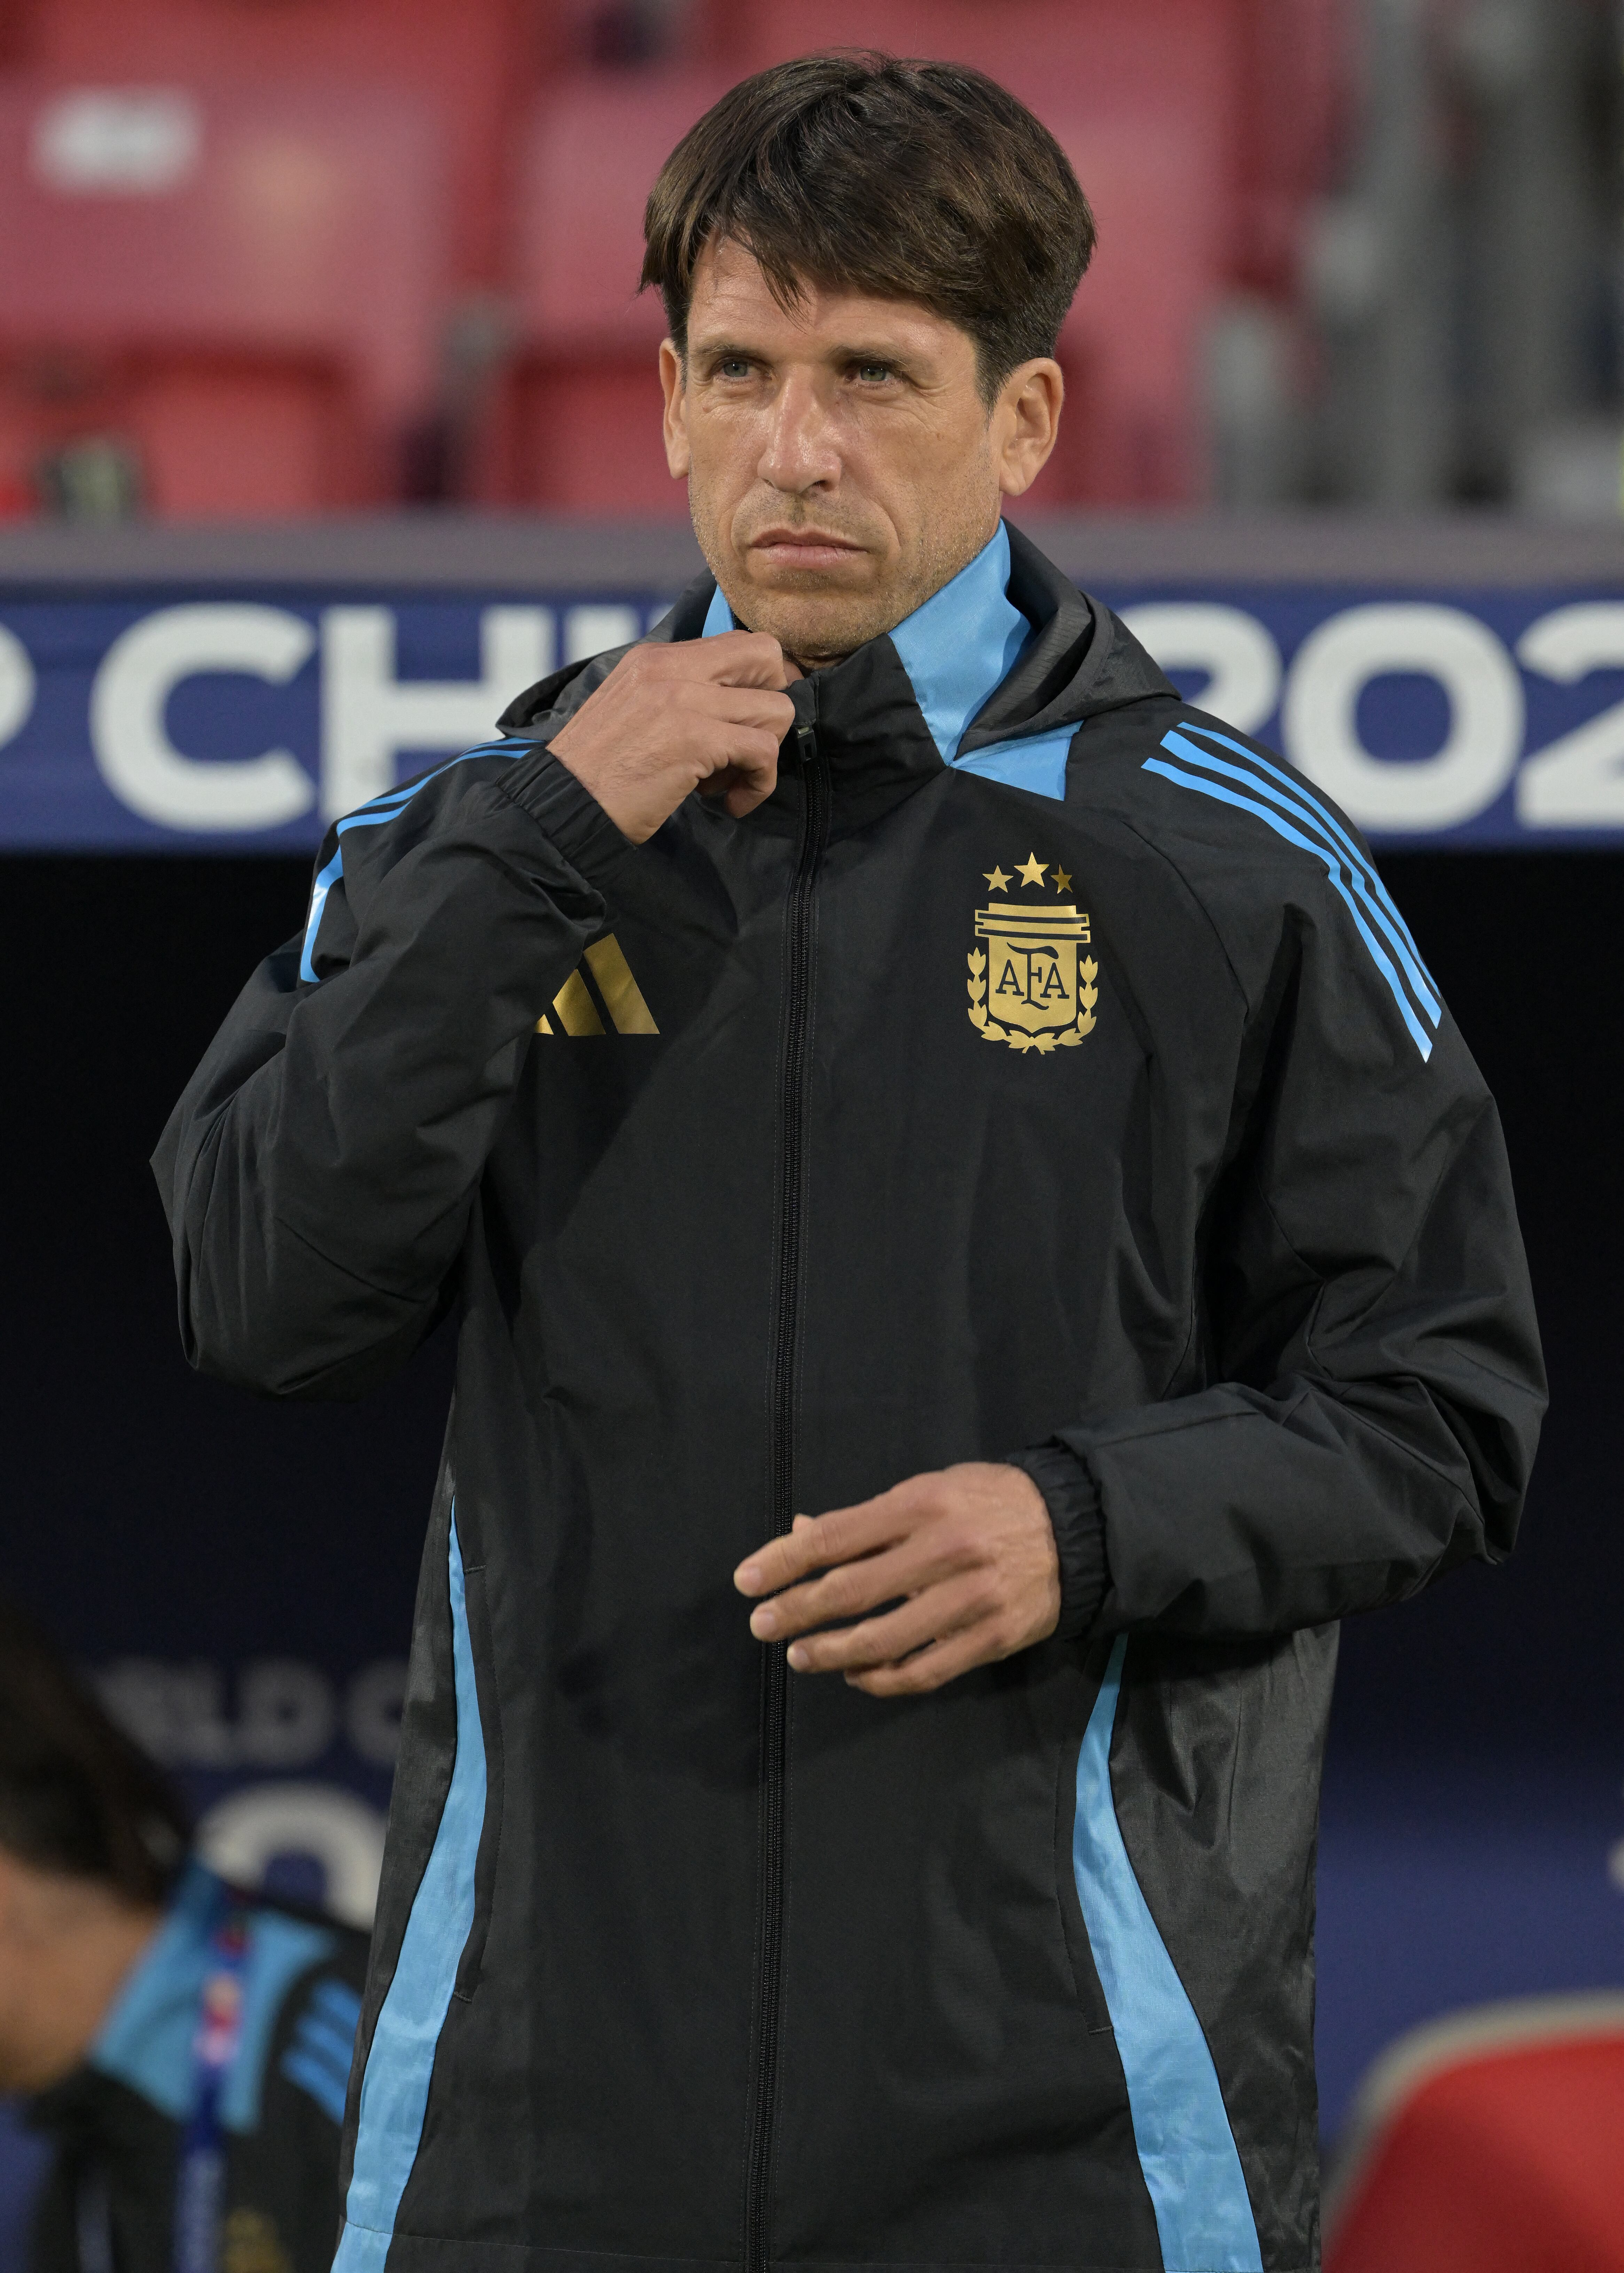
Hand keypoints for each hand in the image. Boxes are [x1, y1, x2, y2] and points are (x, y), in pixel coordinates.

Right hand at [548, 630, 797, 842]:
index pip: (738, 644)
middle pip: (767, 656)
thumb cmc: (596, 773)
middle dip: (773, 705)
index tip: (748, 722)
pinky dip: (759, 784)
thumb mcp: (632, 711)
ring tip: (726, 781)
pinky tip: (729, 802)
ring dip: (764, 754)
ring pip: (776, 709)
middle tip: (749, 745)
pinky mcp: (695, 739)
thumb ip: (675, 696)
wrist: (561, 805)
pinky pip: (763, 752)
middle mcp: (671, 668)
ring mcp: (684, 699)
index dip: (759, 683)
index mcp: (655, 659)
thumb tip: (728, 706)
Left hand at [733, 1463, 1060, 1695]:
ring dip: (830, 1652)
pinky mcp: (990, 1638)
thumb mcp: (928, 1490)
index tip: (746, 1580)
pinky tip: (855, 1675)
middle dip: (796, 1610)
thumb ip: (866, 1519)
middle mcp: (944, 1550)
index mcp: (922, 1504)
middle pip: (851, 1590)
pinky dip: (881, 1678)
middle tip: (761, 1625)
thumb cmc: (988, 1502)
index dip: (784, 1561)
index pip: (835, 1537)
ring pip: (882, 1639)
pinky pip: (923, 1670)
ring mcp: (969, 1599)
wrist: (1075, 1529)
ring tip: (799, 1654)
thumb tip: (799, 1534)